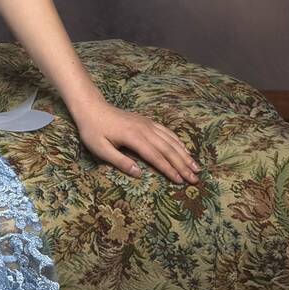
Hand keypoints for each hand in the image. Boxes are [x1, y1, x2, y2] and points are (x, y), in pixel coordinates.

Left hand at [73, 103, 199, 184]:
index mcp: (133, 137)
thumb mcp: (99, 148)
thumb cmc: (93, 130)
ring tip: (196, 168)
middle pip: (168, 150)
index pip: (156, 157)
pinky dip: (178, 142)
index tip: (180, 182)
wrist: (91, 107)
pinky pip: (167, 132)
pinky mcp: (147, 121)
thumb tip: (138, 174)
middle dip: (183, 165)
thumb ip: (119, 161)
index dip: (169, 170)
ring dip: (185, 155)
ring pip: (171, 141)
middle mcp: (145, 130)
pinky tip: (185, 150)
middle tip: (195, 179)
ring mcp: (148, 124)